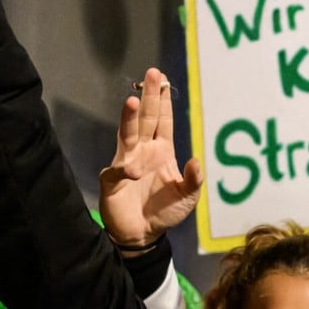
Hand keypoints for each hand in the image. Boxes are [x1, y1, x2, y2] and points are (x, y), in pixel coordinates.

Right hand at [99, 67, 204, 247]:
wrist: (142, 235)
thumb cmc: (164, 212)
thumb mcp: (187, 197)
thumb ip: (193, 180)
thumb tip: (195, 160)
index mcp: (162, 150)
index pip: (163, 121)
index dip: (163, 101)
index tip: (164, 80)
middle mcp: (144, 150)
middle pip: (146, 119)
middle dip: (149, 96)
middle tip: (152, 73)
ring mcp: (127, 162)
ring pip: (128, 135)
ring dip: (130, 118)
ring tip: (133, 101)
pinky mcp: (113, 179)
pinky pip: (119, 169)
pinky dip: (126, 169)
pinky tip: (133, 171)